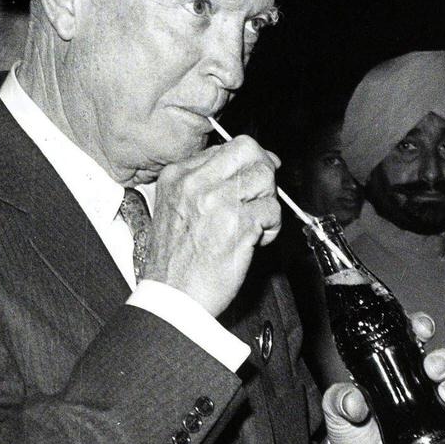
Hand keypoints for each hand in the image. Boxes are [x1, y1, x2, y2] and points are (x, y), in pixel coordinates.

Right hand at [143, 136, 281, 315]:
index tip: (252, 181)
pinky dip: (270, 228)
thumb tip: (252, 161)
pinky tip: (253, 242)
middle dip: (262, 172)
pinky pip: (272, 210)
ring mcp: (217, 201)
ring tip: (253, 225)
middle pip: (249, 152)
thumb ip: (206, 182)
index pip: (226, 147)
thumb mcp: (175, 208)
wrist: (172, 296)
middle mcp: (195, 183)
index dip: (248, 163)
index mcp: (176, 176)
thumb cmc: (174, 260)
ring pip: (265, 179)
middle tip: (258, 197)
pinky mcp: (239, 224)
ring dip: (267, 203)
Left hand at [325, 312, 444, 443]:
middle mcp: (423, 380)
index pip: (414, 337)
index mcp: (395, 366)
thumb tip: (354, 401)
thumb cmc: (350, 432)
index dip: (422, 326)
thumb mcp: (336, 411)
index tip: (421, 328)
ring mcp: (441, 404)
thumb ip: (340, 401)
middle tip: (432, 369)